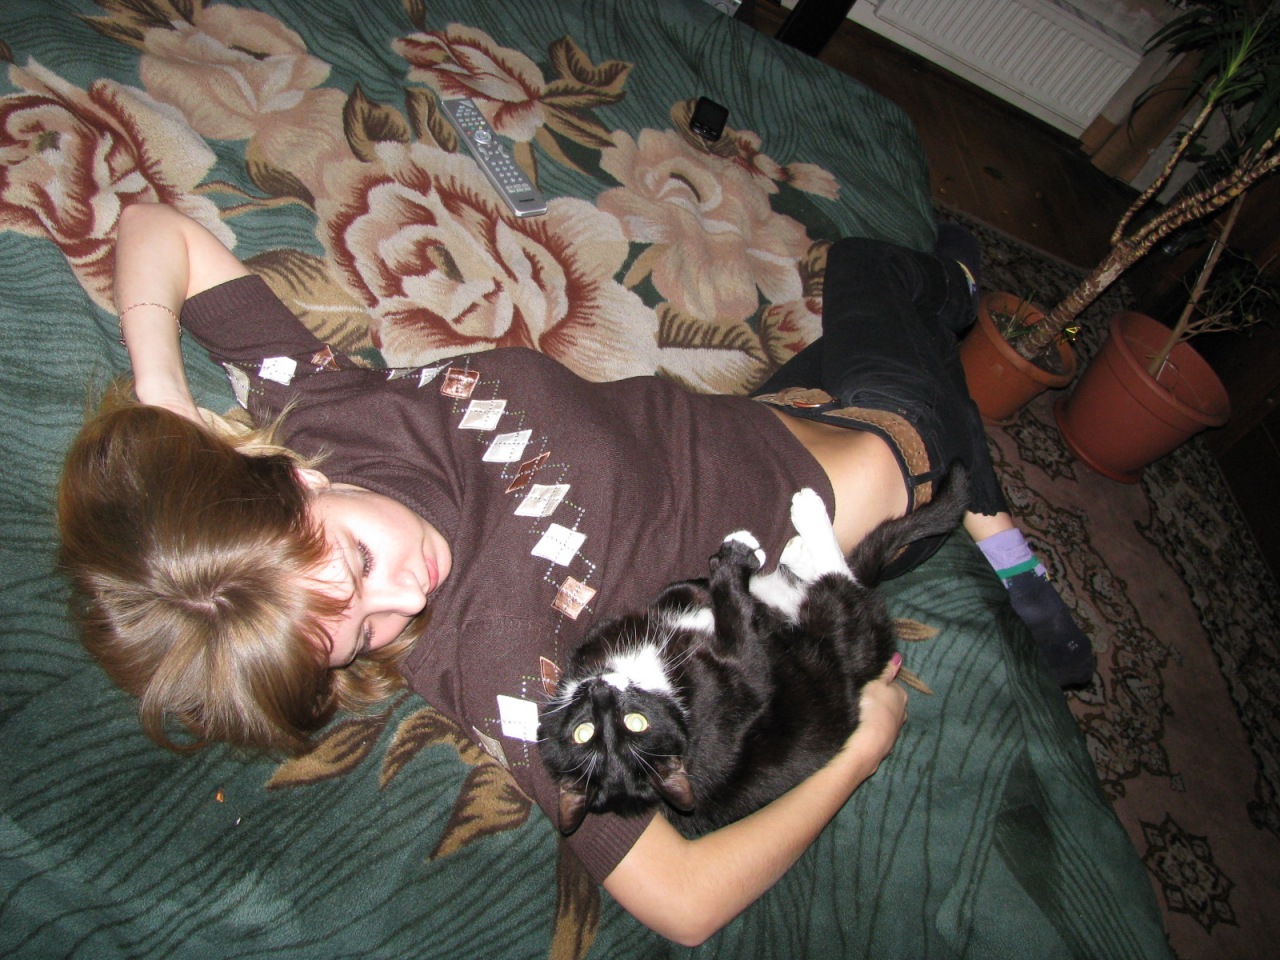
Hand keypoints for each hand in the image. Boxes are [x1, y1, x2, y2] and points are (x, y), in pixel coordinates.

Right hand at [844, 653, 908, 772]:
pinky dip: (873, 729)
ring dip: (876, 716)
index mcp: (901, 695)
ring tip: (861, 713)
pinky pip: (879, 731)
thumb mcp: (877, 683)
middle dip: (880, 701)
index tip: (868, 685)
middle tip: (863, 699)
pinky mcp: (886, 743)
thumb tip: (898, 657)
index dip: (880, 684)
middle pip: (890, 702)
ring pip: (885, 718)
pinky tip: (863, 728)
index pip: (892, 685)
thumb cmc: (873, 706)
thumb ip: (887, 671)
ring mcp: (895, 729)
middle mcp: (903, 713)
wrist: (870, 739)